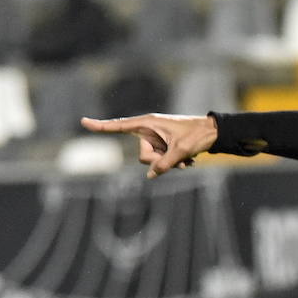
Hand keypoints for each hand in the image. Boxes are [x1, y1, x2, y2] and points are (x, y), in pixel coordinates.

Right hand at [80, 113, 218, 178]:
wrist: (214, 133)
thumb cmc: (197, 136)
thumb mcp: (180, 151)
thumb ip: (164, 164)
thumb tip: (151, 176)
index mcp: (148, 123)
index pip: (120, 126)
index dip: (101, 126)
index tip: (83, 122)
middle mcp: (149, 130)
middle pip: (143, 156)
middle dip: (160, 162)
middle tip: (179, 157)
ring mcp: (156, 139)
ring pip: (153, 162)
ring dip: (170, 164)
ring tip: (187, 159)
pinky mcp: (163, 146)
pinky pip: (161, 162)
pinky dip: (174, 163)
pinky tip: (189, 160)